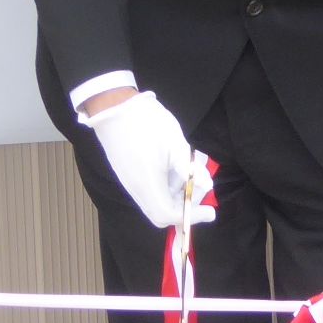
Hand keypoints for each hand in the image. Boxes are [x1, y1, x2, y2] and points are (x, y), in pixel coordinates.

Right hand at [79, 88, 194, 227]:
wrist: (113, 105)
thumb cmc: (146, 122)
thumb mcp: (175, 144)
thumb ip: (190, 170)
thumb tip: (206, 186)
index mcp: (147, 184)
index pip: (168, 215)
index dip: (190, 216)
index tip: (209, 210)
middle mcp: (136, 188)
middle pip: (163, 212)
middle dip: (186, 202)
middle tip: (200, 182)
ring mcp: (130, 181)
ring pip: (158, 199)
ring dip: (178, 190)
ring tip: (188, 166)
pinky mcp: (128, 173)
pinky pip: (151, 188)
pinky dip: (168, 183)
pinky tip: (174, 163)